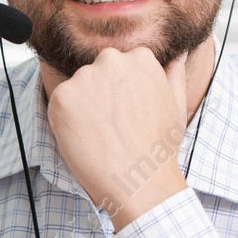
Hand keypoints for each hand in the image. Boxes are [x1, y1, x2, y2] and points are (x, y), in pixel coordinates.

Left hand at [47, 47, 188, 230]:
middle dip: (99, 95)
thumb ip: (174, 75)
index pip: (118, 67)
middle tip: (112, 127)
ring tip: (100, 136)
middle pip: (95, 74)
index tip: (126, 115)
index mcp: (140, 57)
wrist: (140, 181)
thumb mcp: (176, 105)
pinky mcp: (63, 96)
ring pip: (76, 89)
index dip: (119, 94)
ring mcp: (85, 76)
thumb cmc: (159, 148)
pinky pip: (59, 105)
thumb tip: (178, 55)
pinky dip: (66, 122)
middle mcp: (112, 60)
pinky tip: (86, 140)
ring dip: (82, 108)